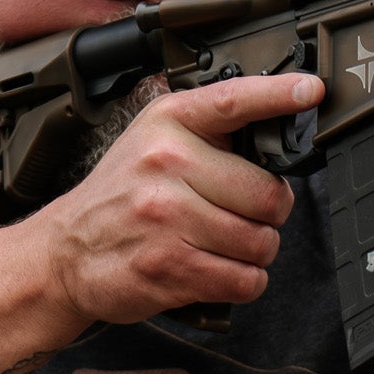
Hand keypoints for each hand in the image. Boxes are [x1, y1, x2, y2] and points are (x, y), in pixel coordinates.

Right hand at [33, 72, 318, 322]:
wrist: (63, 253)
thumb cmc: (118, 198)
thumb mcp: (151, 142)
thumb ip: (207, 133)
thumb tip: (277, 131)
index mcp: (169, 124)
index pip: (234, 101)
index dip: (278, 95)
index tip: (309, 90)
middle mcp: (167, 164)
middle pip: (269, 195)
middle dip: (268, 215)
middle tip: (243, 216)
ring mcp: (167, 217)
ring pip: (261, 243)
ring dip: (255, 253)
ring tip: (225, 246)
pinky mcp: (169, 266)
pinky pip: (243, 279)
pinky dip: (243, 282)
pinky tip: (220, 271)